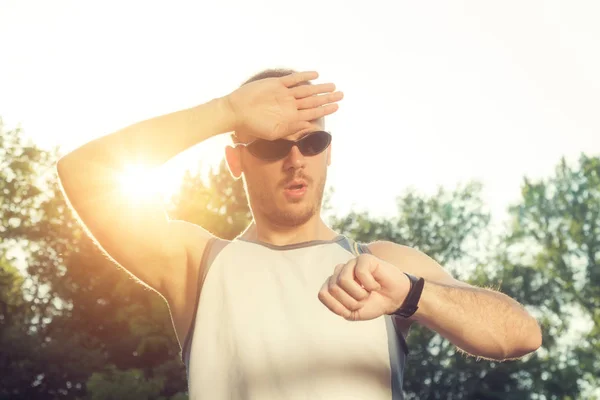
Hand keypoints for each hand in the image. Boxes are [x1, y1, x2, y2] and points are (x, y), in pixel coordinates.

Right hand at [224, 71, 342, 139]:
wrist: (237, 112)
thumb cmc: (254, 126)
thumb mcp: (275, 132)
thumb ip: (292, 129)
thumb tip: (310, 127)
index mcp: (291, 117)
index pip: (312, 112)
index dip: (325, 109)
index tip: (337, 106)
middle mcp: (290, 105)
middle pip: (312, 100)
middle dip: (327, 98)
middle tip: (342, 94)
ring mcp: (284, 94)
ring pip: (306, 89)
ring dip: (319, 87)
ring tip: (332, 85)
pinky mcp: (276, 84)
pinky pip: (292, 80)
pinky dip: (303, 77)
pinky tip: (315, 75)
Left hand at [318, 253, 411, 320]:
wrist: (394, 300)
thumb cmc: (373, 304)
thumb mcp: (352, 313)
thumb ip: (336, 307)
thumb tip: (323, 293)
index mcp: (333, 284)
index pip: (323, 294)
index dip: (338, 306)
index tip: (352, 308)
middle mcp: (339, 271)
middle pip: (333, 288)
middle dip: (351, 301)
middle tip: (364, 300)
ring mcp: (351, 263)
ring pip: (343, 280)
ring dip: (359, 294)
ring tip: (368, 293)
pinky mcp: (364, 258)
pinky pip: (360, 273)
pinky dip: (371, 285)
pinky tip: (376, 285)